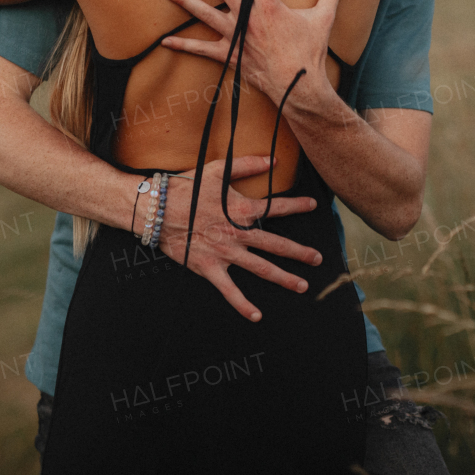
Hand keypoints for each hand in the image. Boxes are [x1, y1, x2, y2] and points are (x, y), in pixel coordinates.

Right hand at [152, 155, 322, 321]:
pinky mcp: (209, 268)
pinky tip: (256, 315)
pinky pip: (229, 290)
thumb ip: (248, 164)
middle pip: (276, 245)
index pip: (277, 208)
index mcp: (242, 210)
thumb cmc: (186, 187)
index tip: (313, 205)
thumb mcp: (218, 170)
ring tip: (302, 286)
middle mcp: (238, 234)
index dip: (297, 206)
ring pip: (261, 268)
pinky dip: (243, 305)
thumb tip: (273, 159)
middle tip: (318, 258)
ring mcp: (225, 253)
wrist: (157, 208)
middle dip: (299, 252)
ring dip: (283, 278)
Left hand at [158, 0, 355, 106]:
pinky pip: (202, 50)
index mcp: (269, 6)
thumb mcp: (324, 18)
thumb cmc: (310, 53)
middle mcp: (247, 18)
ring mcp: (235, 37)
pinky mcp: (229, 57)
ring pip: (205, 13)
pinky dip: (184, 45)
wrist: (299, 88)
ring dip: (183, 0)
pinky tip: (165, 40)